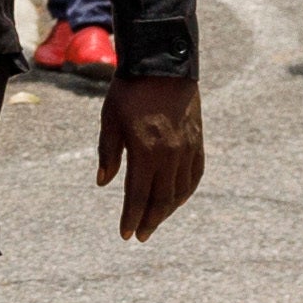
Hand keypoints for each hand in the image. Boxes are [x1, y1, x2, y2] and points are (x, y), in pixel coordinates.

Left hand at [96, 69, 205, 242]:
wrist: (163, 66)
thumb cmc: (129, 91)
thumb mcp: (109, 120)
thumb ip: (108, 153)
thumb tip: (104, 183)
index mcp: (145, 151)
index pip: (138, 195)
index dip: (132, 217)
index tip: (126, 234)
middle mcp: (170, 155)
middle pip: (161, 199)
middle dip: (150, 221)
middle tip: (140, 236)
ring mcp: (187, 149)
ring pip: (180, 190)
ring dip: (167, 210)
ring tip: (154, 221)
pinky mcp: (198, 141)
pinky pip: (195, 175)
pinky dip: (185, 191)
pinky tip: (176, 199)